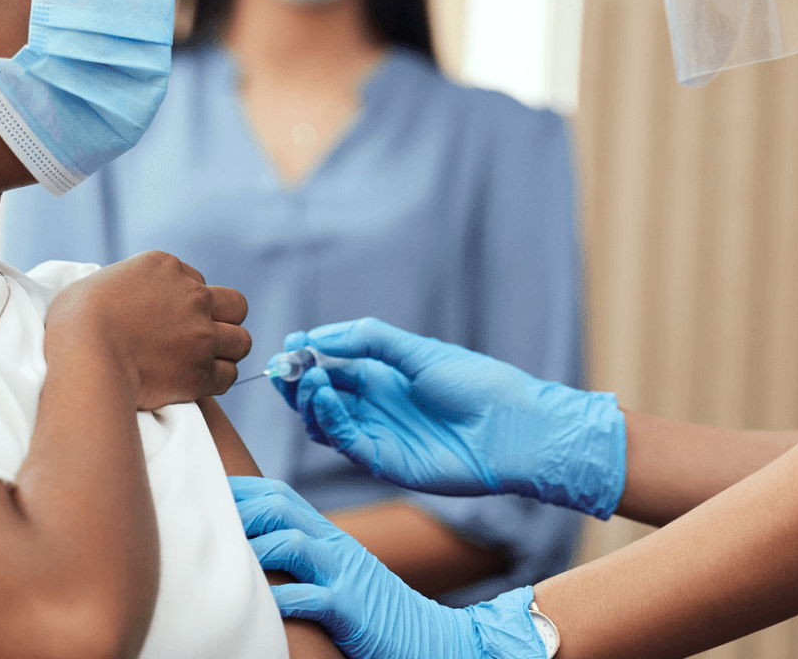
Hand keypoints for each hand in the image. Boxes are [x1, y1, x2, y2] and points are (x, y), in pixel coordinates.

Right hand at [45, 251, 250, 409]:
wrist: (85, 354)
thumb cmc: (76, 320)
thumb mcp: (96, 282)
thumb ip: (122, 286)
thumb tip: (121, 300)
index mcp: (166, 268)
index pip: (197, 281)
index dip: (185, 303)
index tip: (169, 320)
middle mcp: (193, 296)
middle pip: (236, 305)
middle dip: (224, 320)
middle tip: (202, 338)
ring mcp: (202, 333)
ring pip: (241, 341)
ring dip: (226, 352)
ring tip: (204, 363)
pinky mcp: (202, 371)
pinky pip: (229, 376)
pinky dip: (217, 381)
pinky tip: (199, 384)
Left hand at [230, 477, 544, 658]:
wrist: (426, 635)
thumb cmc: (368, 606)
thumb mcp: (336, 567)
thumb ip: (301, 549)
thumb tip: (250, 543)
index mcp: (327, 533)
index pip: (279, 494)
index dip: (240, 488)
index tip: (201, 489)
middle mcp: (334, 545)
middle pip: (283, 506)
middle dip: (241, 507)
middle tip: (201, 514)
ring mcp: (344, 574)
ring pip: (295, 543)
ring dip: (256, 547)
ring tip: (226, 557)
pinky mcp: (351, 609)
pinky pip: (315, 598)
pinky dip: (286, 598)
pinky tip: (264, 604)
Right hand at [278, 318, 625, 517]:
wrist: (513, 429)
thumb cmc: (477, 384)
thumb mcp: (419, 351)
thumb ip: (370, 339)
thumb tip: (319, 337)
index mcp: (384, 375)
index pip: (332, 364)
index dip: (308, 355)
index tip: (291, 343)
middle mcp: (375, 405)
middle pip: (321, 394)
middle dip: (298, 379)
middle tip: (285, 364)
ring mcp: (377, 433)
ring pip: (324, 421)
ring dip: (309, 399)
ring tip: (308, 377)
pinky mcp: (383, 461)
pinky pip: (344, 441)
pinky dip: (327, 419)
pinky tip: (324, 396)